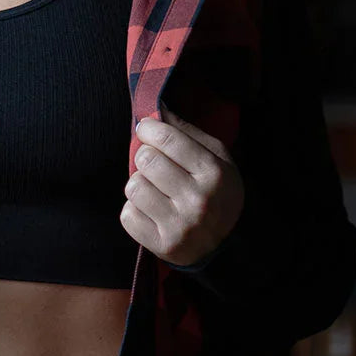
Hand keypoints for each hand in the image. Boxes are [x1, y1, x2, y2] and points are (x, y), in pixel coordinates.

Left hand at [119, 101, 244, 267]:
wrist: (227, 244)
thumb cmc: (217, 191)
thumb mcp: (216, 156)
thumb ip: (186, 131)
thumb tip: (156, 109)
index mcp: (214, 173)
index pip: (167, 139)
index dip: (149, 129)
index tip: (146, 129)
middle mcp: (198, 201)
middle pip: (145, 159)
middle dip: (145, 157)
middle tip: (155, 164)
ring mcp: (180, 226)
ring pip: (133, 187)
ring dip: (139, 185)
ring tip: (156, 190)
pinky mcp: (163, 246)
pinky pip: (127, 215)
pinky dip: (135, 211)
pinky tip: (152, 212)